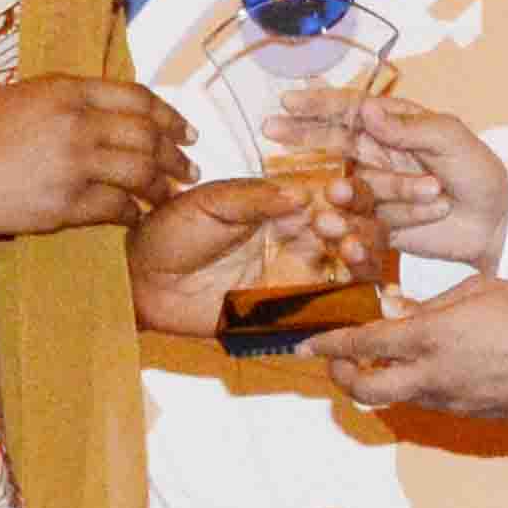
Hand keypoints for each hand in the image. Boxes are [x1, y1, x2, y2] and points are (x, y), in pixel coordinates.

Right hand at [0, 73, 192, 236]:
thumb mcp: (24, 96)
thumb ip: (69, 102)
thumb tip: (109, 116)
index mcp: (67, 90)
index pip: (137, 98)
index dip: (169, 116)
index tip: (184, 129)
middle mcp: (78, 123)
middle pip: (147, 136)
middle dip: (175, 153)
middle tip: (188, 166)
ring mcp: (73, 164)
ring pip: (140, 173)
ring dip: (161, 186)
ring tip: (167, 194)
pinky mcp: (62, 204)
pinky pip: (114, 208)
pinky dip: (131, 212)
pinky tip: (135, 216)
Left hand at [127, 172, 379, 339]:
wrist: (142, 281)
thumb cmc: (171, 233)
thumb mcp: (210, 203)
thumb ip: (254, 199)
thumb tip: (303, 195)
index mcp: (287, 206)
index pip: (337, 196)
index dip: (350, 193)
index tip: (338, 192)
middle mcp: (303, 240)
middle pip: (360, 230)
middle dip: (363, 224)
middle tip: (335, 225)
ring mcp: (301, 278)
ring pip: (357, 270)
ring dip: (365, 259)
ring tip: (346, 250)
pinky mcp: (293, 314)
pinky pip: (335, 314)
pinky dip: (355, 307)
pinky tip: (355, 295)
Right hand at [292, 91, 505, 265]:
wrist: (497, 222)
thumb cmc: (479, 172)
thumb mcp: (450, 140)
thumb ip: (409, 128)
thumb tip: (367, 110)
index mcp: (395, 125)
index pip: (351, 109)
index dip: (319, 103)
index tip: (287, 100)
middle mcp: (379, 154)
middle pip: (333, 142)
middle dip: (302, 135)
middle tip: (270, 129)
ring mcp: (378, 190)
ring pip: (342, 188)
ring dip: (330, 194)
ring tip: (323, 203)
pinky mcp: (381, 223)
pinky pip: (356, 225)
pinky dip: (345, 231)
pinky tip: (338, 237)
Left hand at [303, 276, 507, 420]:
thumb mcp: (475, 291)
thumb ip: (429, 305)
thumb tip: (396, 309)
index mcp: (429, 339)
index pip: (362, 345)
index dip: (328, 345)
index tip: (305, 344)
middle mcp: (431, 376)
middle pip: (366, 391)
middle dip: (343, 377)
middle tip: (339, 361)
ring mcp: (450, 401)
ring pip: (396, 399)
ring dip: (380, 382)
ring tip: (383, 360)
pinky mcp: (469, 415)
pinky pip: (428, 402)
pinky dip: (415, 386)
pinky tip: (427, 367)